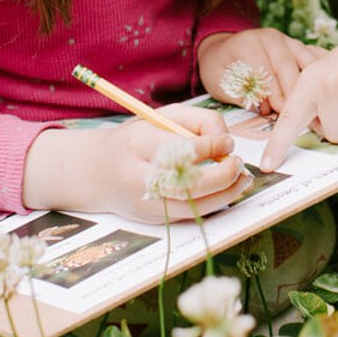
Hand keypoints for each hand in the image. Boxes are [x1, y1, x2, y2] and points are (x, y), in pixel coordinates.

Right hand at [23, 105, 246, 222]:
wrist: (96, 172)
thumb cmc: (137, 138)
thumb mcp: (162, 117)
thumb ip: (198, 121)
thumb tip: (227, 142)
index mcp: (137, 143)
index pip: (178, 149)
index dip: (210, 147)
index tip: (227, 141)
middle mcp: (137, 176)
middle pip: (186, 184)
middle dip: (221, 175)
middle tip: (238, 163)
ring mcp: (144, 203)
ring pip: (191, 206)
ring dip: (225, 194)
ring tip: (242, 179)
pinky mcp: (152, 219)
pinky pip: (189, 215)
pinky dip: (214, 204)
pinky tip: (228, 191)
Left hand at [198, 28, 326, 111]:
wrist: (223, 48)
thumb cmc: (220, 68)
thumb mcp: (219, 82)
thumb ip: (239, 93)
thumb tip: (264, 108)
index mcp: (249, 44)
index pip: (267, 71)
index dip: (274, 95)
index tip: (281, 115)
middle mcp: (273, 39)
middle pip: (290, 67)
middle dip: (296, 94)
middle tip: (305, 119)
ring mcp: (290, 41)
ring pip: (308, 62)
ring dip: (315, 86)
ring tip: (321, 110)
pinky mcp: (301, 46)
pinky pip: (318, 57)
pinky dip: (325, 73)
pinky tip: (333, 90)